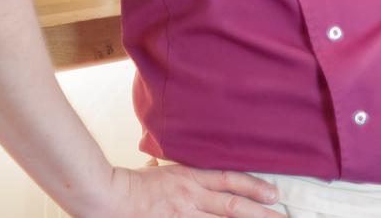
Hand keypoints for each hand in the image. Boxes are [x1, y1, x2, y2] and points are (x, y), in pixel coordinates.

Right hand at [99, 163, 280, 216]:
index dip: (254, 186)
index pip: (230, 180)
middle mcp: (190, 197)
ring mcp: (181, 216)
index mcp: (190, 177)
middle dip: (261, 213)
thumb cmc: (131, 183)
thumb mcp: (161, 170)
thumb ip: (177, 171)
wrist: (106, 195)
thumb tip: (181, 168)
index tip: (275, 194)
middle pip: (233, 207)